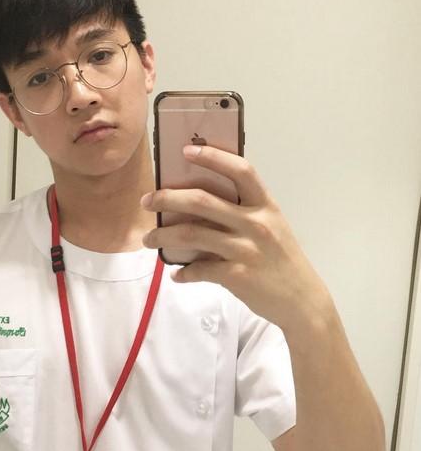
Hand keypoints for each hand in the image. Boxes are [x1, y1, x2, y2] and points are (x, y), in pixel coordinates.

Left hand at [141, 144, 329, 330]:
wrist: (302, 300)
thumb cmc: (282, 259)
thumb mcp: (272, 227)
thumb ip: (244, 213)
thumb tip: (199, 205)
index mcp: (265, 205)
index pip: (240, 170)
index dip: (213, 157)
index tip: (186, 150)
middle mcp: (256, 223)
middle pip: (202, 201)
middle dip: (168, 197)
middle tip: (148, 200)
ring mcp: (246, 250)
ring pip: (192, 234)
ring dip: (163, 235)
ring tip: (148, 239)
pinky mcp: (238, 276)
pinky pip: (200, 269)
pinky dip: (183, 272)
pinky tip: (177, 274)